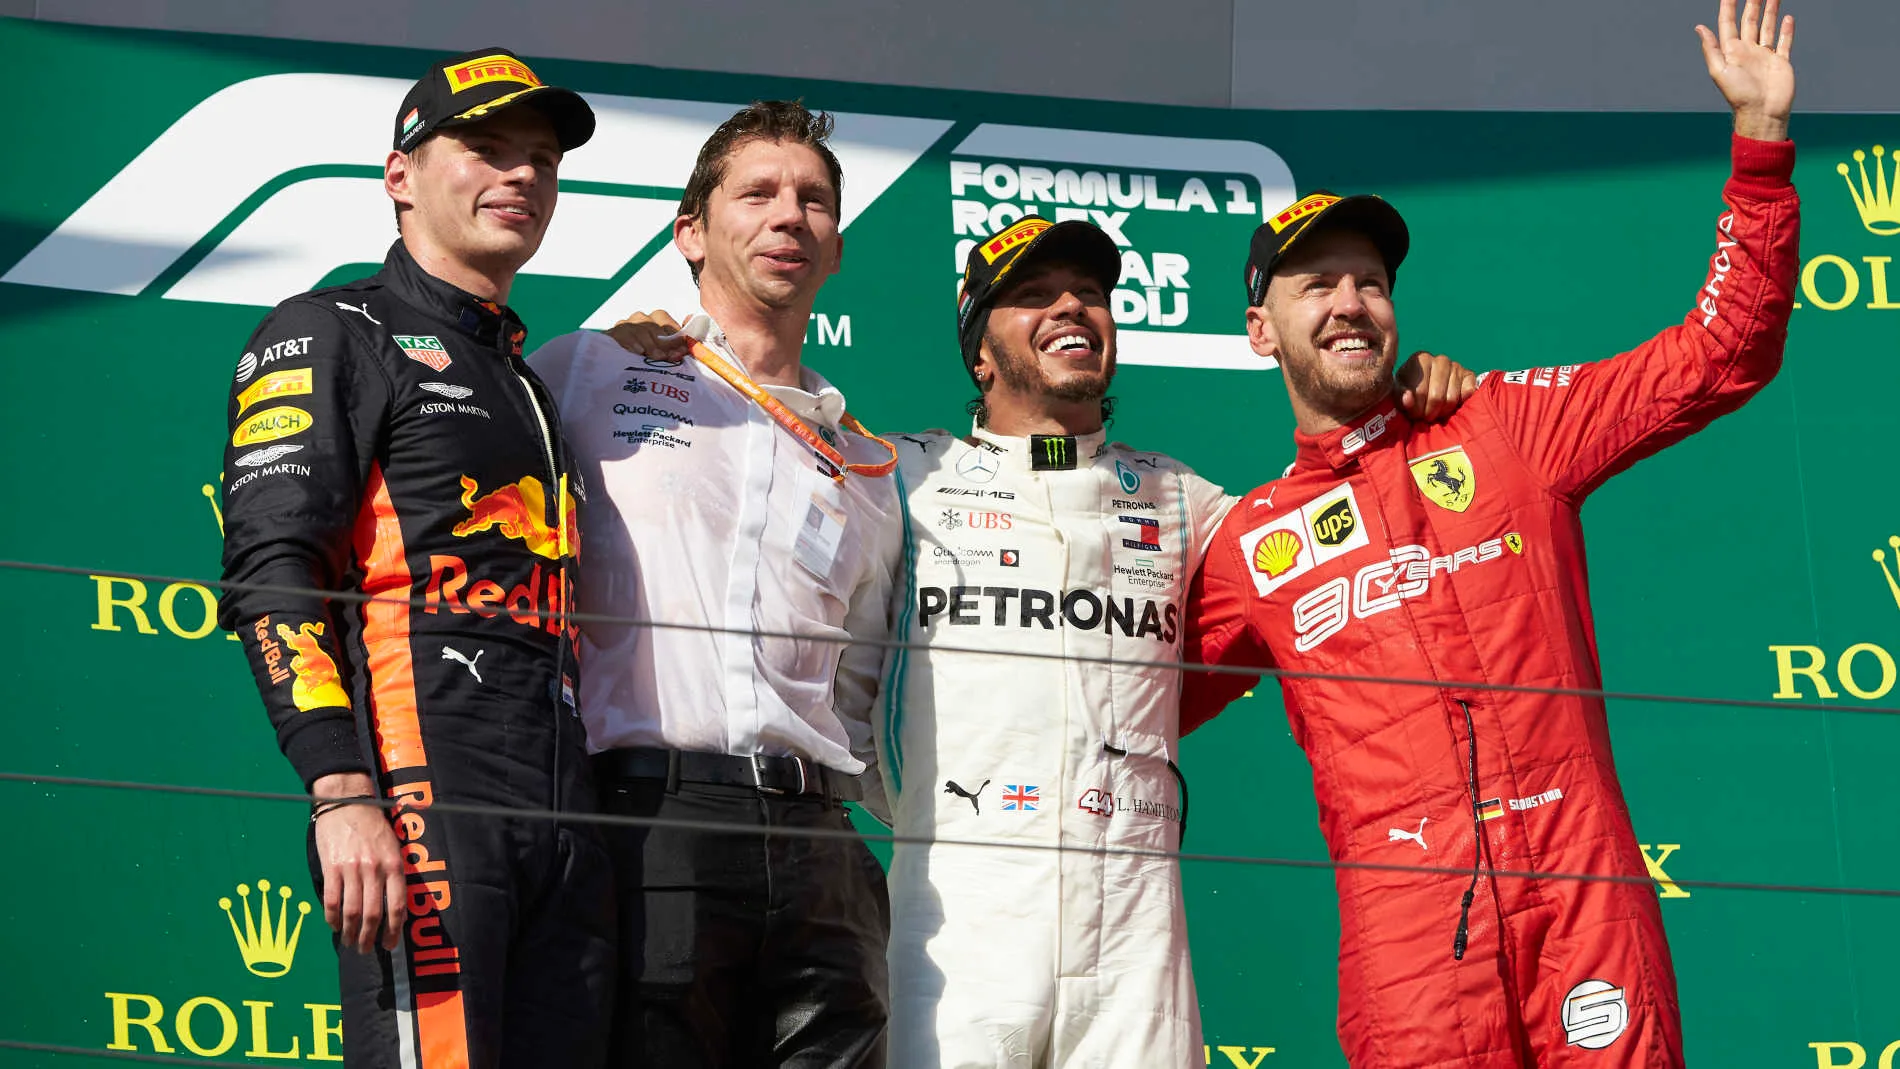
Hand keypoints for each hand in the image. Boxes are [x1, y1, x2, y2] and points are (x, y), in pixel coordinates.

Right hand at [310, 772, 403, 954]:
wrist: (346, 801)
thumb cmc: (372, 824)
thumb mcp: (394, 845)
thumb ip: (395, 872)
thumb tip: (395, 905)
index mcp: (394, 864)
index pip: (397, 905)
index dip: (394, 930)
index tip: (390, 944)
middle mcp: (374, 869)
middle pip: (374, 914)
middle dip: (370, 937)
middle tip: (367, 949)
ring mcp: (351, 869)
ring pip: (352, 911)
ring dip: (351, 932)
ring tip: (350, 943)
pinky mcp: (331, 868)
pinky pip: (331, 900)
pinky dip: (332, 918)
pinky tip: (334, 925)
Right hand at [603, 310, 689, 363]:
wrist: (617, 370)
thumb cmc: (646, 361)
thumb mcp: (666, 353)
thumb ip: (679, 342)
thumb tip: (692, 325)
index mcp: (654, 321)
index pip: (665, 320)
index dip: (676, 335)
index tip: (683, 349)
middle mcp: (640, 320)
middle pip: (653, 323)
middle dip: (665, 341)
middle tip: (672, 356)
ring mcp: (626, 326)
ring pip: (639, 328)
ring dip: (651, 344)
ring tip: (658, 356)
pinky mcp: (612, 334)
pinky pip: (622, 333)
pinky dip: (632, 342)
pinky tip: (638, 351)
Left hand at [1395, 351, 1479, 422]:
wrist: (1425, 391)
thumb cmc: (1409, 391)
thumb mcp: (1399, 394)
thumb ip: (1400, 397)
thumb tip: (1408, 399)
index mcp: (1421, 359)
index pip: (1420, 391)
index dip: (1416, 409)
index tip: (1413, 415)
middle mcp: (1441, 360)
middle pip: (1436, 397)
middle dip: (1429, 412)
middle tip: (1425, 417)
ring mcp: (1457, 366)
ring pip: (1451, 399)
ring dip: (1443, 412)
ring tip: (1435, 412)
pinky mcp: (1469, 376)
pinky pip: (1467, 394)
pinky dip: (1459, 404)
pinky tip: (1449, 406)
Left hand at [1696, 0, 1794, 140]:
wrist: (1763, 113)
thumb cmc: (1739, 95)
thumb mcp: (1720, 71)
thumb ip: (1711, 48)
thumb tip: (1699, 27)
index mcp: (1732, 52)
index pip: (1729, 23)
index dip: (1729, 7)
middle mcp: (1748, 51)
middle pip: (1749, 21)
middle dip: (1752, 4)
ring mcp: (1765, 55)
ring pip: (1767, 27)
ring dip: (1770, 11)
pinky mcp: (1781, 62)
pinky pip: (1784, 42)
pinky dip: (1786, 30)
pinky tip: (1787, 17)